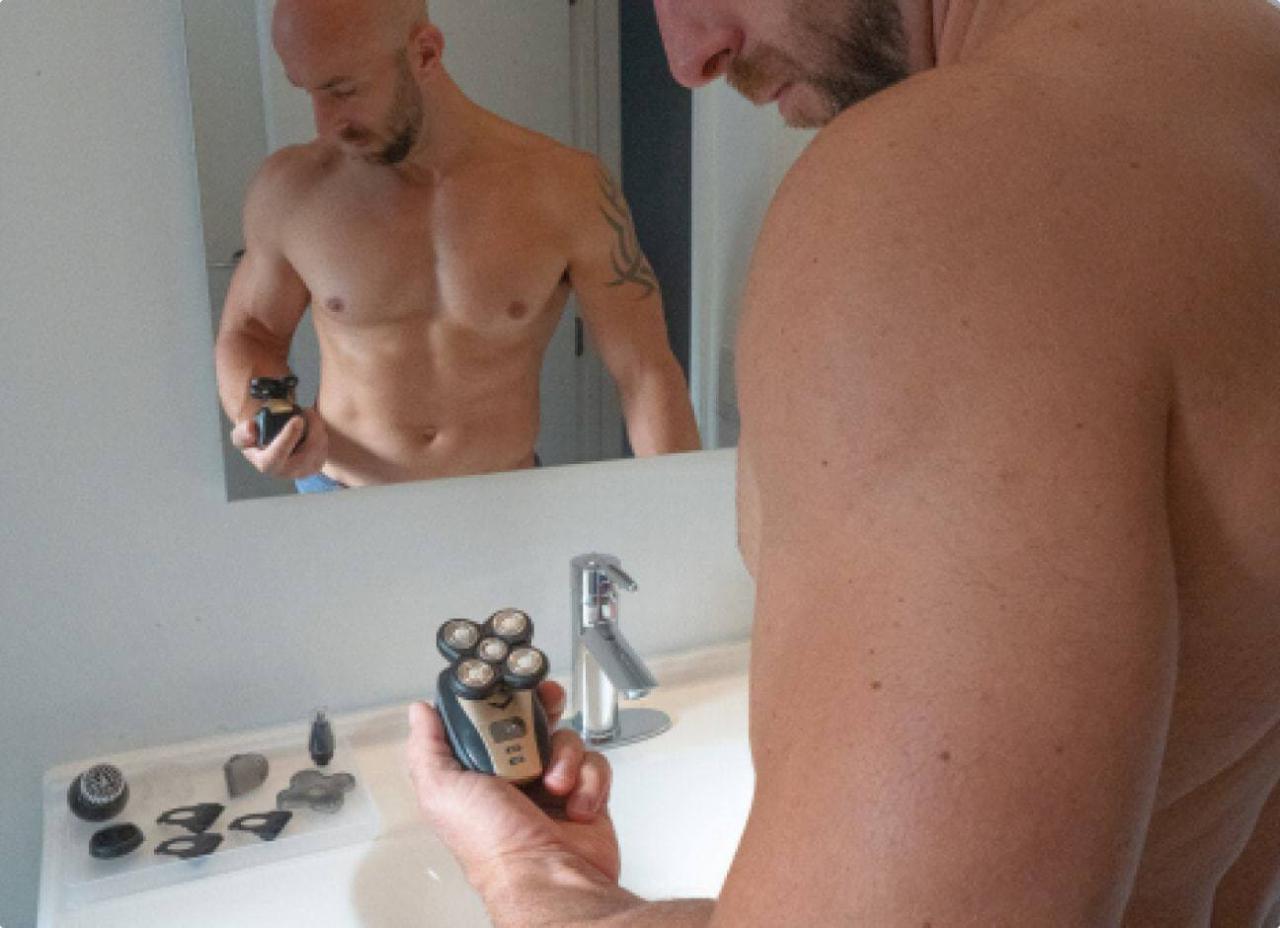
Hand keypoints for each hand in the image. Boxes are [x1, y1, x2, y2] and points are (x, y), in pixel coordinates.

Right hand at [230, 407, 328, 479]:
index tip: (297, 419)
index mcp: (266, 464)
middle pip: (306, 454)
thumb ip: (243, 433)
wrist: (269, 447)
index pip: (277, 454)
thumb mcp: (241, 435)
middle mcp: (285, 472)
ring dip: (318, 430)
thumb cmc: (255, 440)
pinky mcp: (315, 467)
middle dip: (312, 430)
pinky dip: (322, 435)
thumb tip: (251, 430)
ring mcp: (302, 472)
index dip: (288, 436)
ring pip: (318, 451)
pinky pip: (324, 450)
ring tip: (310, 414)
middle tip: (308, 411)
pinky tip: (314, 425)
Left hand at [406, 681, 618, 890]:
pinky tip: (575, 805)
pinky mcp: (584, 794)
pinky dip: (589, 781)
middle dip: (542, 709)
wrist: (546, 880)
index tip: (509, 685)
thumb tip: (420, 713)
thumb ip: (427, 748)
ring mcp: (552, 784)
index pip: (489, 719)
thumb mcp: (441, 792)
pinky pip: (595, 763)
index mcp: (478, 771)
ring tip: (555, 785)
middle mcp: (515, 776)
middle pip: (533, 720)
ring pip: (566, 738)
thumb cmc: (491, 846)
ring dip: (564, 756)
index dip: (500, 698)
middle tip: (546, 707)